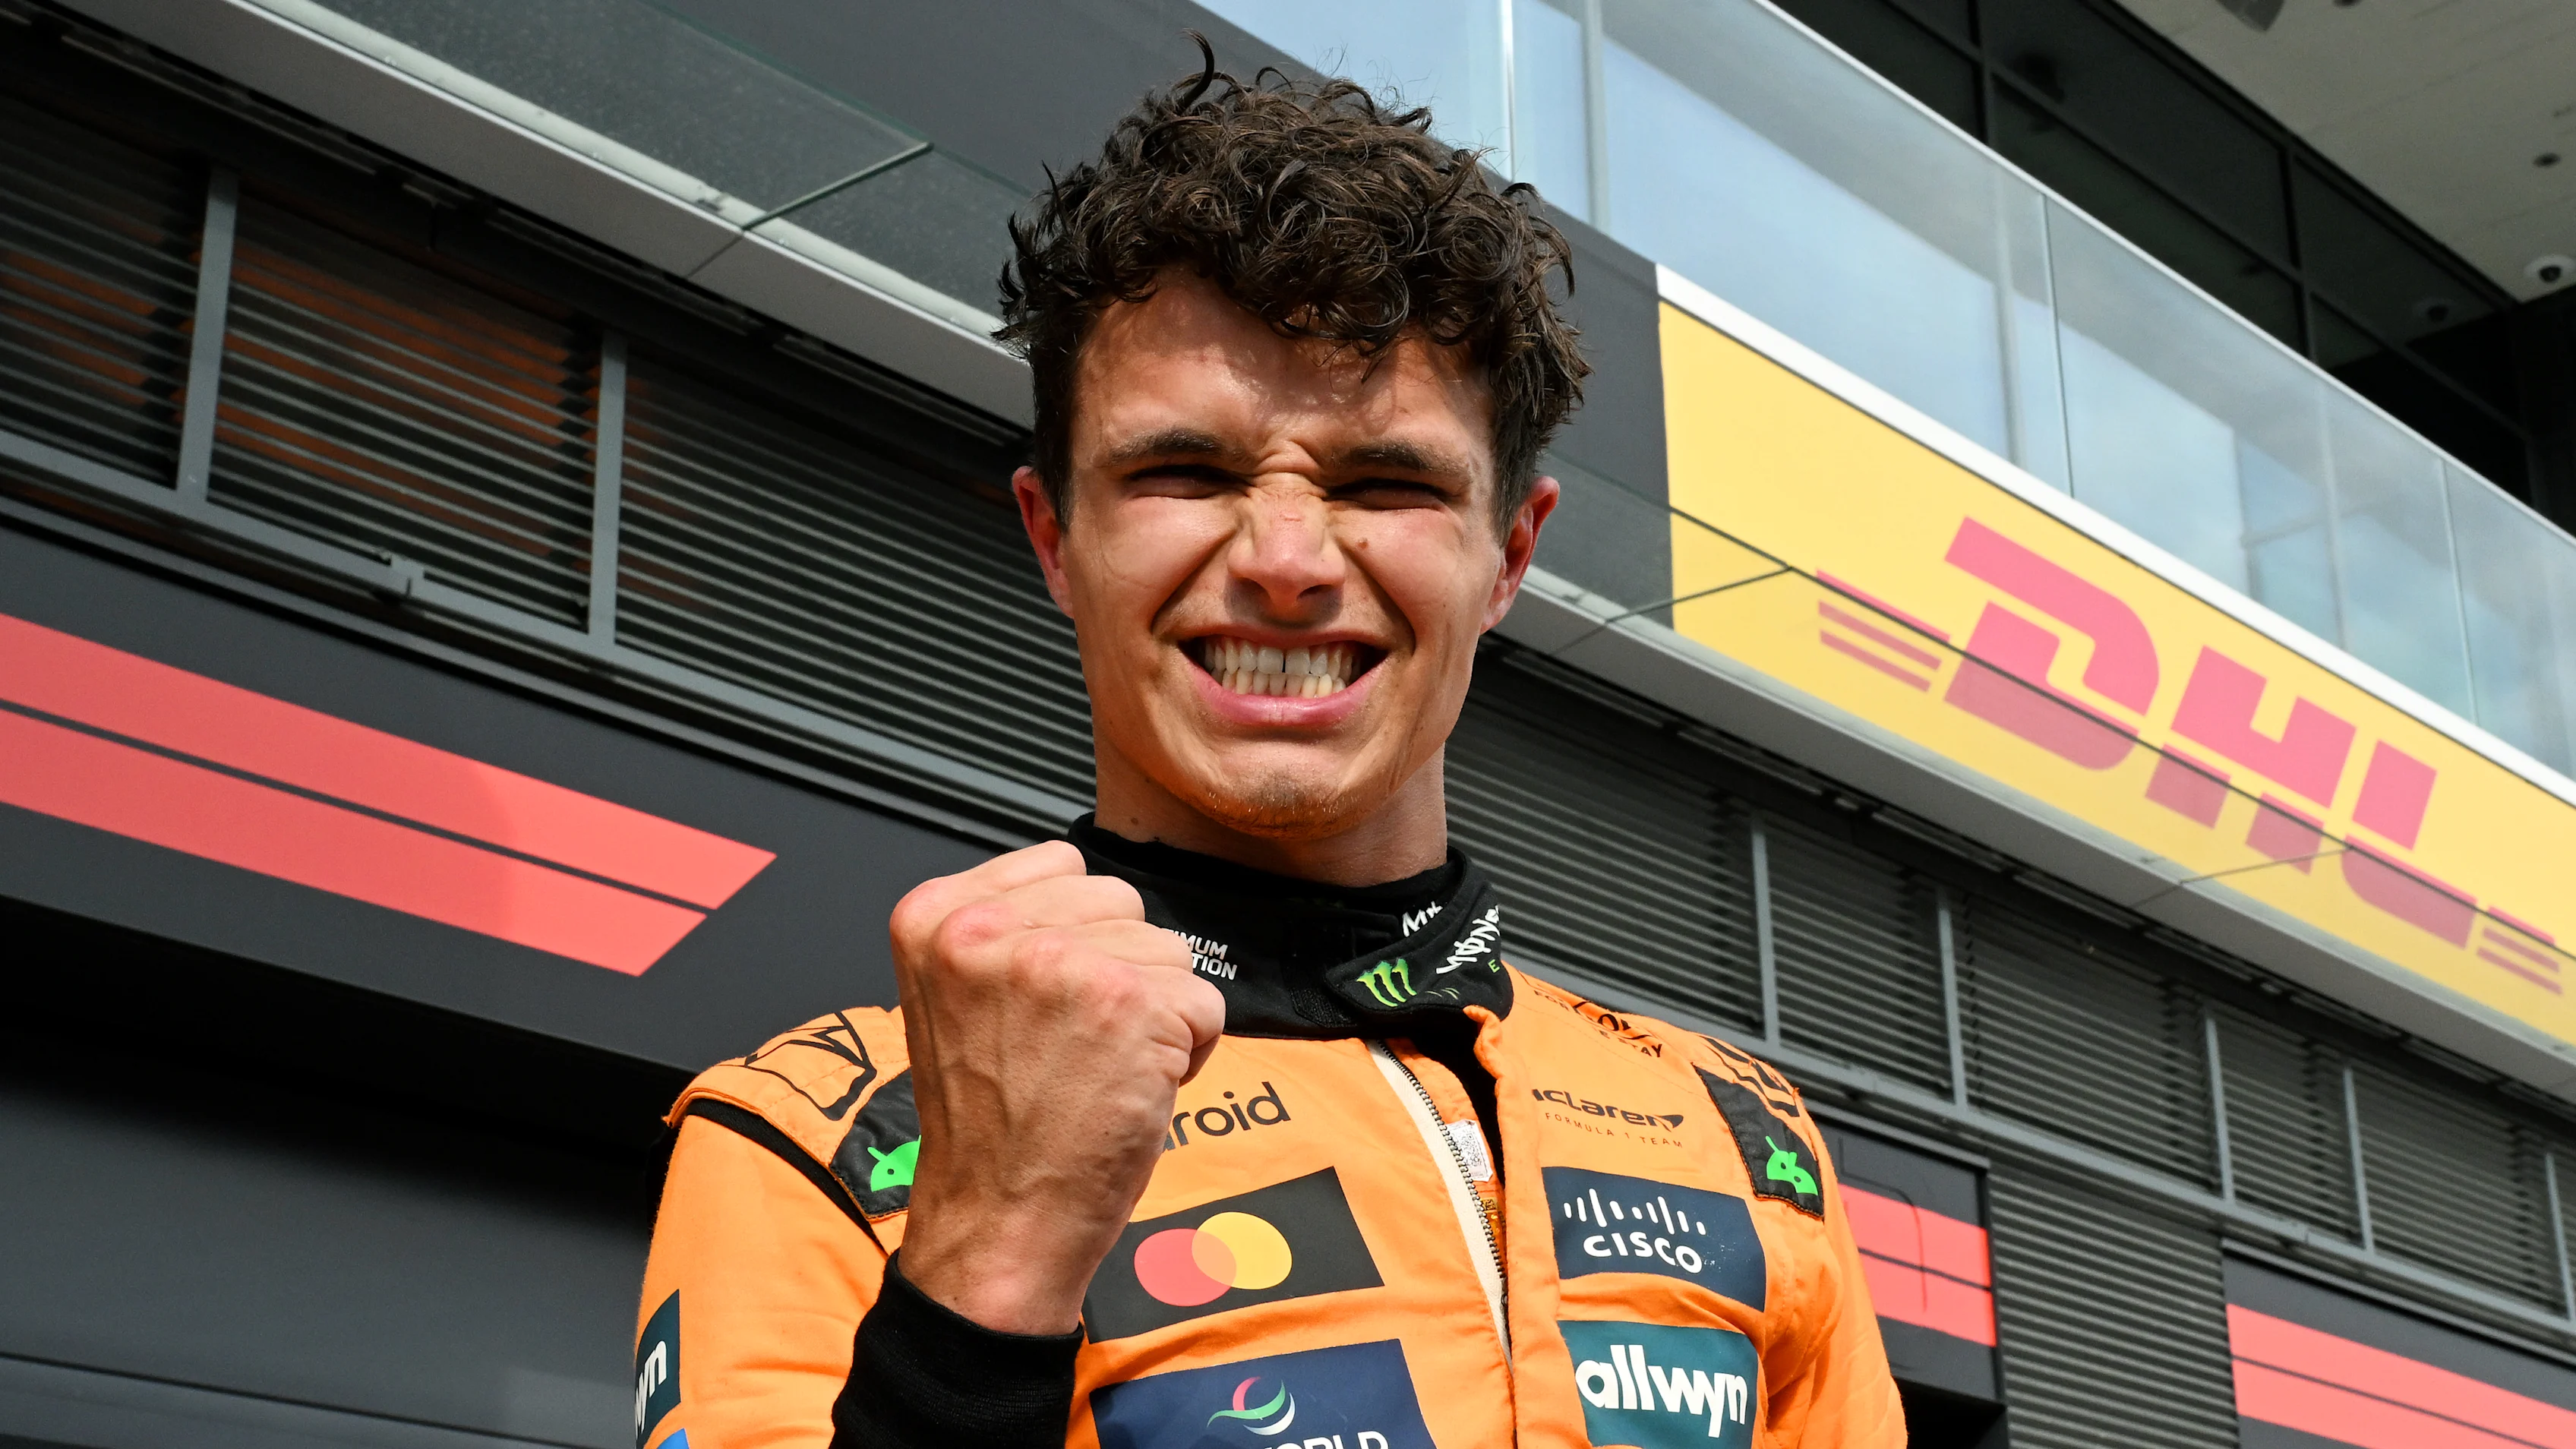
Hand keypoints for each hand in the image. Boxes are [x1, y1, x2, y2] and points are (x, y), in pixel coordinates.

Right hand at [887, 840, 1225, 1333]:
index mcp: (936, 917)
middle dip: (1121, 970)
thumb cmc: (987, 1128)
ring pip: (1169, 950)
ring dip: (1156, 1012)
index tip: (1046, 1001)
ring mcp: (1059, 962)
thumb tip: (1089, 890)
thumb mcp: (957, 997)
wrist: (996, 1223)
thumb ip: (1008, 929)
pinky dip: (1189, 1050)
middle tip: (1073, 1045)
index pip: (1063, 865)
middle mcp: (987, 929)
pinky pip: (1204, 1001)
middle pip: (1121, 903)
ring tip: (1098, 1069)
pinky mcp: (1128, 1003)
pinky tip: (1131, 1088)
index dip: (1078, 937)